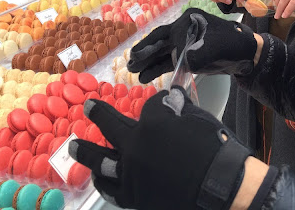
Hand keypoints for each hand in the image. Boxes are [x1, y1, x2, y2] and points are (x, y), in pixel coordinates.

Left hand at [69, 86, 251, 209]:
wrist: (221, 186)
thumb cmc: (214, 148)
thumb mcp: (199, 119)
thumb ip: (180, 108)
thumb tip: (173, 97)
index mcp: (152, 124)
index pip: (150, 106)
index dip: (161, 103)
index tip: (167, 103)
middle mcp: (135, 147)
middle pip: (110, 127)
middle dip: (98, 114)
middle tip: (87, 107)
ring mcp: (131, 174)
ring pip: (100, 161)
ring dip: (85, 152)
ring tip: (73, 147)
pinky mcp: (134, 197)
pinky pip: (111, 189)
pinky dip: (103, 181)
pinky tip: (98, 177)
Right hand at [127, 8, 257, 82]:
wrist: (246, 55)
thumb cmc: (231, 46)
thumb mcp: (213, 49)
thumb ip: (194, 56)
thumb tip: (179, 64)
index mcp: (189, 20)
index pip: (167, 34)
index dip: (153, 48)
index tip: (142, 58)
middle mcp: (185, 28)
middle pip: (160, 41)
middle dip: (145, 53)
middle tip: (129, 64)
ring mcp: (187, 42)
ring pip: (164, 53)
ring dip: (150, 63)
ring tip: (134, 73)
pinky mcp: (190, 56)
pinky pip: (171, 61)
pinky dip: (160, 68)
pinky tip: (147, 76)